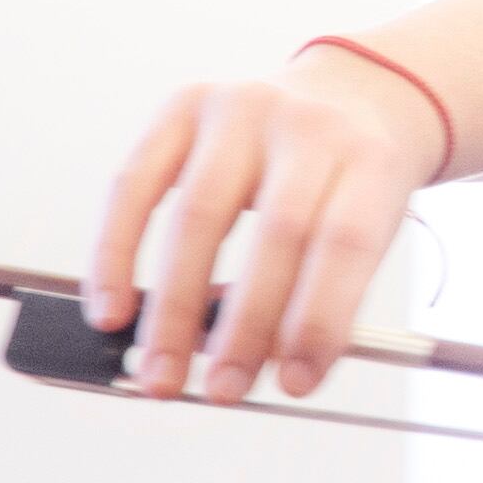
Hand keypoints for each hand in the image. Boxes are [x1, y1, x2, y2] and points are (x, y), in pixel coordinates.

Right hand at [86, 50, 447, 403]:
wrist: (352, 93)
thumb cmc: (354, 178)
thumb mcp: (370, 222)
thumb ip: (322, 287)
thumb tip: (258, 364)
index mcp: (371, 159)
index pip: (347, 245)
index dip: (318, 321)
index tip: (295, 384)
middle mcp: (309, 125)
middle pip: (277, 233)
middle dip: (244, 326)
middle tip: (221, 388)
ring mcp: (243, 107)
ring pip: (198, 215)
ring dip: (173, 307)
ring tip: (161, 369)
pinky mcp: (185, 105)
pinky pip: (132, 186)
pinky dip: (114, 255)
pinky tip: (111, 310)